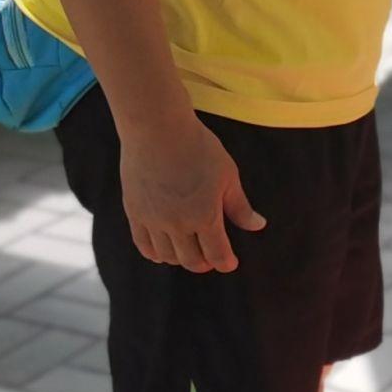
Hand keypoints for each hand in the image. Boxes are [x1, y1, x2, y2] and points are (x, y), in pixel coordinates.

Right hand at [119, 115, 265, 273]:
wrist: (157, 128)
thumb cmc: (198, 147)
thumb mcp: (227, 175)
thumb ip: (240, 206)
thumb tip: (258, 226)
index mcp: (205, 216)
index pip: (217, 254)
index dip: (226, 263)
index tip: (230, 263)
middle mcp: (177, 224)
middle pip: (191, 261)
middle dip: (204, 263)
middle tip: (210, 258)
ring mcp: (153, 220)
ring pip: (167, 257)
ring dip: (180, 259)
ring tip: (188, 251)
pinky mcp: (134, 212)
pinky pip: (143, 245)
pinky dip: (155, 254)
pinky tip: (163, 252)